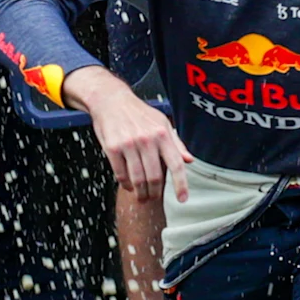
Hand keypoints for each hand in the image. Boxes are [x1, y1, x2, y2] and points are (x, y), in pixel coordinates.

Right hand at [84, 78, 190, 200]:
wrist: (111, 100)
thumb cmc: (138, 113)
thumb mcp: (162, 122)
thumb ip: (176, 143)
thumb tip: (189, 160)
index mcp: (162, 134)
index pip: (176, 164)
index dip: (181, 184)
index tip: (183, 199)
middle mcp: (147, 139)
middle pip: (155, 177)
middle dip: (155, 193)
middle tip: (153, 198)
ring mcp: (129, 144)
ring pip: (138, 179)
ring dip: (140, 193)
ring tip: (141, 196)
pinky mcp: (112, 148)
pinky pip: (121, 174)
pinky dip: (126, 184)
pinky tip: (128, 185)